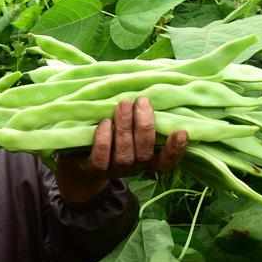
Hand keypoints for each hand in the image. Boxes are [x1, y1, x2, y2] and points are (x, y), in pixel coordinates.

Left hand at [55, 97, 187, 202]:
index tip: (181, 131)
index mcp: (146, 160)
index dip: (176, 150)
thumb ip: (140, 118)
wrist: (79, 161)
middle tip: (142, 101)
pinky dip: (104, 139)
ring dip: (125, 127)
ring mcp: (114, 170)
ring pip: (125, 154)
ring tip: (123, 104)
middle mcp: (133, 167)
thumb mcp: (129, 130)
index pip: (166, 162)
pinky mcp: (93, 169)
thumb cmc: (110, 137)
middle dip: (145, 126)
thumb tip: (149, 91)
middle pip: (145, 152)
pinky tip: (105, 122)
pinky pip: (101, 157)